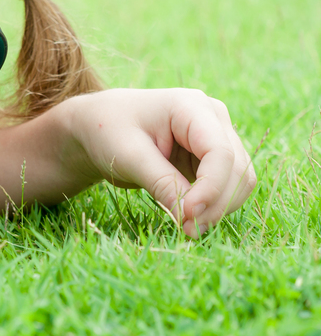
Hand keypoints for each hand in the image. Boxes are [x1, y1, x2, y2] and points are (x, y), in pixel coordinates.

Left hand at [61, 88, 256, 236]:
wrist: (97, 124)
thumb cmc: (108, 130)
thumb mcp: (128, 155)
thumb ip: (161, 183)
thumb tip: (190, 219)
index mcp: (191, 105)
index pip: (220, 152)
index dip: (211, 188)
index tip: (188, 216)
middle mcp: (212, 117)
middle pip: (235, 168)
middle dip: (216, 203)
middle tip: (187, 229)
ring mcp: (216, 135)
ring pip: (238, 180)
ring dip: (218, 207)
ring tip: (186, 226)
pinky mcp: (212, 156)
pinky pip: (227, 186)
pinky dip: (213, 205)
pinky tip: (189, 217)